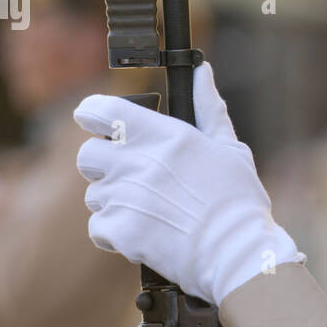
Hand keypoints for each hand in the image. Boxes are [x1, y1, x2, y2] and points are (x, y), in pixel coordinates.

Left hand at [74, 61, 304, 306]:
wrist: (239, 255)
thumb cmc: (239, 204)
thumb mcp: (230, 148)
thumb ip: (209, 109)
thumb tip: (202, 71)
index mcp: (165, 136)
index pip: (101, 111)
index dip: (92, 115)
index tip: (95, 122)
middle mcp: (139, 163)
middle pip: (87, 156)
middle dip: (102, 166)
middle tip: (130, 178)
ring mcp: (126, 198)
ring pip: (94, 196)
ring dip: (114, 204)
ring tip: (149, 213)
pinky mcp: (121, 232)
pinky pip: (98, 228)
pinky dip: (115, 234)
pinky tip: (145, 234)